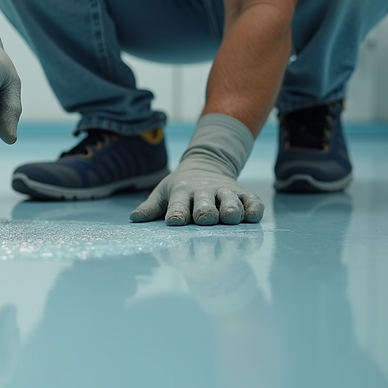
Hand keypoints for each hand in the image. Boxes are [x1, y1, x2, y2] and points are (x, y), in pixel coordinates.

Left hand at [130, 114, 263, 225]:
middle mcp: (205, 191)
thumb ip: (151, 208)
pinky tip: (252, 216)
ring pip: (230, 202)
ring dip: (230, 210)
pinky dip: (254, 208)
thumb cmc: (179, 188)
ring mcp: (226, 192)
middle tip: (205, 220)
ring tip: (229, 219)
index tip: (174, 222)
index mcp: (182, 192)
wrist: (205, 165)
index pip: (178, 205)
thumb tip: (134, 219)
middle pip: (206, 205)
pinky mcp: (243, 193)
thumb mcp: (163, 193)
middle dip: (205, 213)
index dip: (177, 213)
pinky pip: (253, 201)